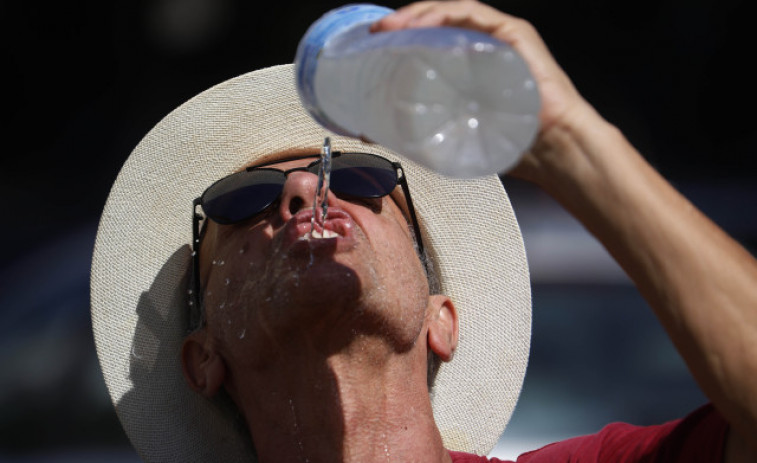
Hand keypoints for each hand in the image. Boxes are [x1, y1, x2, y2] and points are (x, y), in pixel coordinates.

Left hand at [371, 0, 598, 182]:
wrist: (553, 149)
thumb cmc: (511, 144)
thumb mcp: (456, 134)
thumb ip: (423, 130)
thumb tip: (372, 134)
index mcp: (468, 66)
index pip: (430, 39)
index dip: (401, 36)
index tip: (374, 43)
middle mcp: (482, 46)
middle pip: (437, 23)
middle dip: (403, 22)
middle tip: (376, 32)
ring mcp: (498, 37)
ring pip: (452, 12)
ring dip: (418, 14)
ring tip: (392, 26)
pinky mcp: (514, 34)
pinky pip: (474, 14)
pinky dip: (445, 14)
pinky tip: (423, 23)